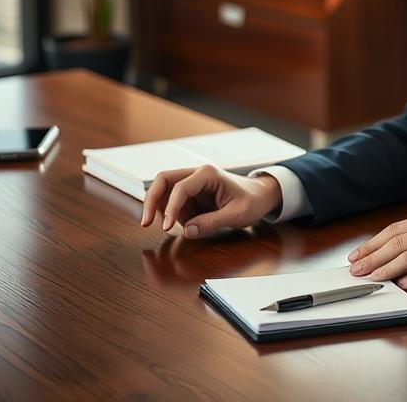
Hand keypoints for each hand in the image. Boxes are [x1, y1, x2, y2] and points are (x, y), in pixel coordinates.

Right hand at [140, 165, 282, 237]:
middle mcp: (196, 174)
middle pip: (163, 180)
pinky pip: (173, 202)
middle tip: (145, 223)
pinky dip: (171, 214)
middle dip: (151, 200)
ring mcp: (192, 182)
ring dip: (162, 209)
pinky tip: (184, 224)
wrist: (261, 195)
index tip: (165, 227)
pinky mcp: (191, 193)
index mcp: (208, 174)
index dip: (170, 208)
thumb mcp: (236, 215)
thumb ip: (212, 222)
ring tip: (175, 227)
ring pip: (164, 191)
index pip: (180, 188)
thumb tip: (187, 231)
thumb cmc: (252, 201)